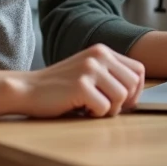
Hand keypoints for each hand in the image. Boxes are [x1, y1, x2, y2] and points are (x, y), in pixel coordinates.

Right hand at [14, 44, 145, 117]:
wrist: (28, 89)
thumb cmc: (59, 87)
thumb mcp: (88, 72)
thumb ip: (110, 75)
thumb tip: (137, 94)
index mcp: (102, 51)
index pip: (138, 70)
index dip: (136, 90)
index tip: (122, 101)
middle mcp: (98, 55)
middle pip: (133, 84)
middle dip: (124, 102)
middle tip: (105, 107)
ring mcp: (89, 69)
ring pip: (121, 97)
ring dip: (109, 109)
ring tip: (91, 107)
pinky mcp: (80, 85)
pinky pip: (104, 108)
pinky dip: (95, 114)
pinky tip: (80, 109)